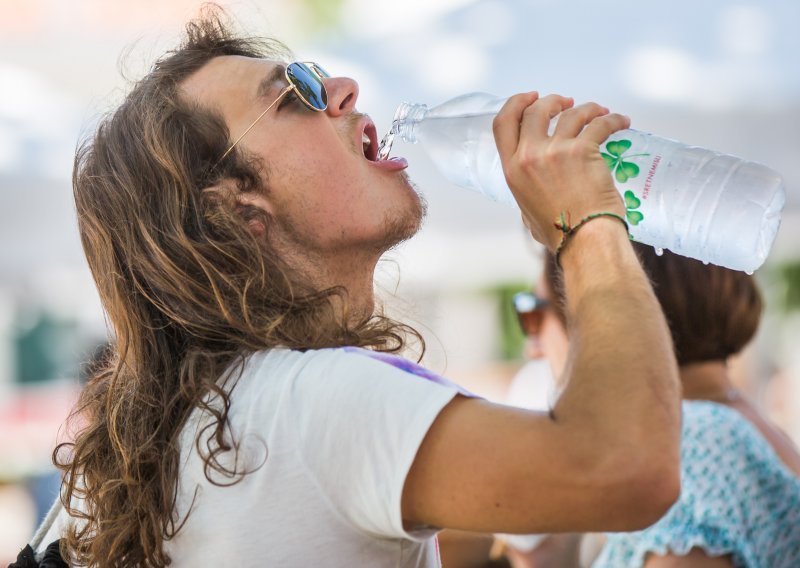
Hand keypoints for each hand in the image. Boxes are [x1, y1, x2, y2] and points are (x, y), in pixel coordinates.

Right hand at [493, 92, 630, 249]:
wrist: (584, 240)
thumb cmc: (560, 234)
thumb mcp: (528, 210)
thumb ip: (528, 190)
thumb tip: (537, 184)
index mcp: (512, 170)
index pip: (503, 124)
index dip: (516, 103)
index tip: (531, 97)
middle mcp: (529, 157)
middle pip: (535, 110)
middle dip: (552, 100)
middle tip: (567, 102)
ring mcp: (555, 152)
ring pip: (571, 113)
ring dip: (586, 108)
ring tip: (599, 112)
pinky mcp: (583, 150)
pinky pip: (599, 124)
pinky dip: (613, 119)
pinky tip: (621, 121)